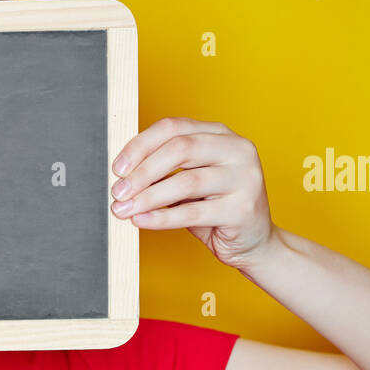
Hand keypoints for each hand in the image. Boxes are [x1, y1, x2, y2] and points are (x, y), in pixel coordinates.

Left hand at [110, 117, 277, 269]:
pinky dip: (161, 218)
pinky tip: (141, 221)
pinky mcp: (243, 209)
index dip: (140, 145)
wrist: (253, 243)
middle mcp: (238, 150)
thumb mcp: (189, 182)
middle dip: (142, 171)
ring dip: (147, 197)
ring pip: (186, 181)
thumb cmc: (215, 209)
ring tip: (123, 209)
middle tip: (118, 191)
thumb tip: (122, 174)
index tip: (117, 168)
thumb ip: (165, 170)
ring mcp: (245, 178)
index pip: (174, 127)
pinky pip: (192, 212)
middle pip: (181, 149)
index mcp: (221, 135)